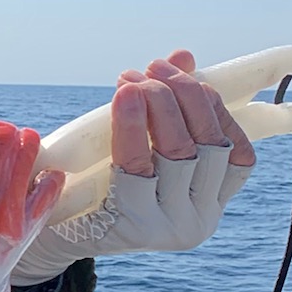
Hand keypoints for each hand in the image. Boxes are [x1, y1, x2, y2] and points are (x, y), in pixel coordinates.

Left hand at [14, 49, 255, 283]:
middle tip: (150, 70)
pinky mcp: (131, 228)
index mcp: (211, 204)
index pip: (239, 152)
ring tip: (130, 81)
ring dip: (158, 105)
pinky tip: (124, 99)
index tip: (183, 71)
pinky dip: (132, 129)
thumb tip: (183, 56)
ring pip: (178, 154)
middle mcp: (198, 222)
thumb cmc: (100, 186)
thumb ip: (169, 105)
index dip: (215, 107)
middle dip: (182, 96)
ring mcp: (167, 229)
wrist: (52, 235)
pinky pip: (137, 170)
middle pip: (208, 147)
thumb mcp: (140, 145)